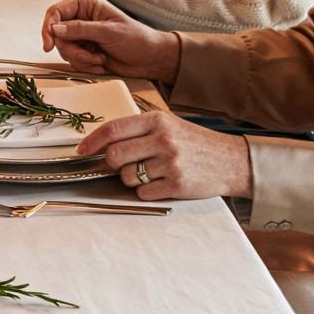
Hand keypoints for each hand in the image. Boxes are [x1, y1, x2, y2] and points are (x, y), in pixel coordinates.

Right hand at [40, 0, 180, 82]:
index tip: (48, 46)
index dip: (48, 28)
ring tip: (100, 59)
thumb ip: (80, 29)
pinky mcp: (85, 51)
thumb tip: (55, 28)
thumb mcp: (108, 32)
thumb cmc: (136, 39)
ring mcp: (82, 36)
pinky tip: (101, 63)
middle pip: (57, 34)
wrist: (151, 59)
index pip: (56, 12)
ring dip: (81, 59)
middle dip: (73, 49)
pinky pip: (73, 60)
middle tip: (90, 56)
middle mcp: (80, 18)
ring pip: (64, 49)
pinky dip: (85, 65)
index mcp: (86, 4)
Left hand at [77, 108, 251, 202]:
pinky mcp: (178, 184)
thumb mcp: (169, 125)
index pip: (113, 129)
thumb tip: (104, 141)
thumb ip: (140, 129)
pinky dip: (146, 191)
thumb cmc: (196, 142)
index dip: (92, 141)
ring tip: (150, 172)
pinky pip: (144, 193)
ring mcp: (170, 162)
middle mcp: (163, 139)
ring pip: (128, 176)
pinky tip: (161, 183)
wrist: (232, 161)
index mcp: (157, 121)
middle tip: (123, 164)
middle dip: (112, 163)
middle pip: (115, 155)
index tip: (81, 150)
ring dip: (132, 178)